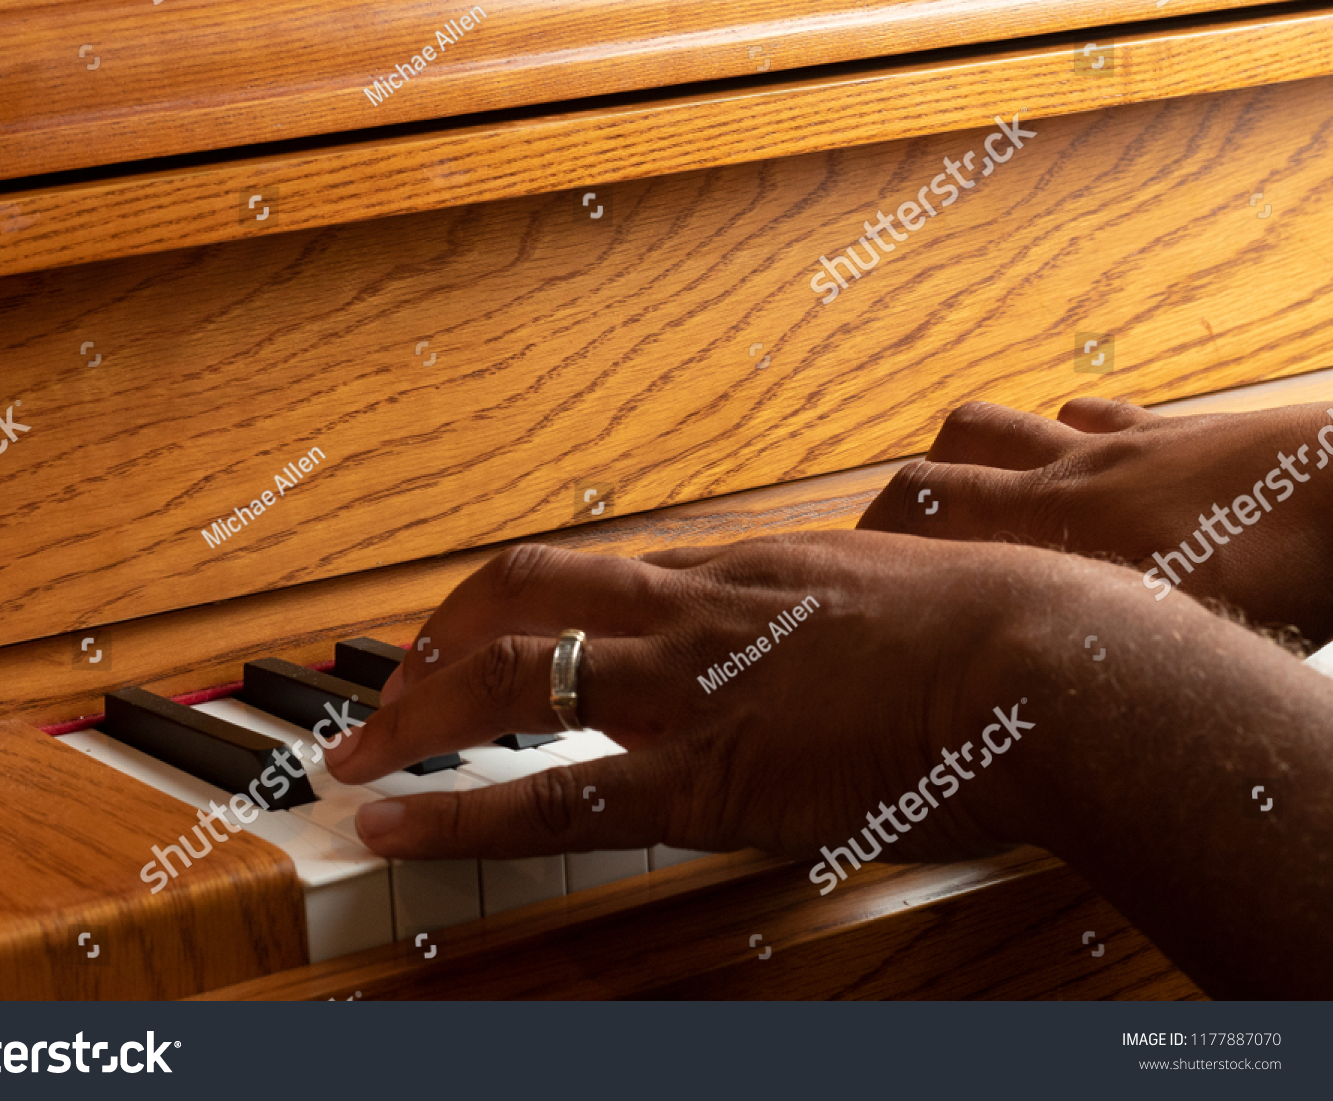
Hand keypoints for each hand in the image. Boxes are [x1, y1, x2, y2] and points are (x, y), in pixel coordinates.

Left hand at [326, 535, 1101, 864]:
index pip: (591, 572)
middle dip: (436, 638)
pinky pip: (555, 793)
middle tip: (387, 683)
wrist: (1048, 659)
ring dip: (416, 715)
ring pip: (513, 678)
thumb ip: (846, 602)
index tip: (467, 629)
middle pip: (523, 595)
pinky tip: (393, 824)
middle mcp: (694, 610)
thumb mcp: (907, 587)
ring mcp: (692, 689)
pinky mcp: (710, 778)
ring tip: (355, 757)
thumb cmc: (1004, 620)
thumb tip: (844, 618)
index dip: (510, 599)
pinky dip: (458, 810)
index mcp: (742, 568)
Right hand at [857, 399, 1332, 642]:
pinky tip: (1083, 455)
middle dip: (906, 494)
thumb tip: (1007, 734)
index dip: (872, 538)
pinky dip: (1074, 433)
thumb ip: (1074, 669)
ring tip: (973, 491)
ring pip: (1010, 425)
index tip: (852, 574)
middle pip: (947, 458)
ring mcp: (1119, 448)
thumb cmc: (1267, 576)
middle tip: (899, 538)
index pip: (918, 510)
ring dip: (976, 452)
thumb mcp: (1153, 646)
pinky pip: (1099, 415)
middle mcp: (1066, 478)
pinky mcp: (1175, 433)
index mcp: (1047, 530)